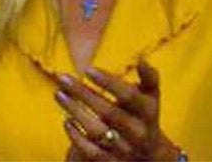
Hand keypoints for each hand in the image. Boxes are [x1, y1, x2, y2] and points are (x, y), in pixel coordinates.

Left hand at [57, 61, 179, 161]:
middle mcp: (138, 131)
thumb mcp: (152, 97)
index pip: (128, 95)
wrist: (148, 155)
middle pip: (108, 112)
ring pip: (96, 131)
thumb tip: (141, 59)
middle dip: (84, 93)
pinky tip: (66, 121)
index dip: (108, 82)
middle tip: (63, 78)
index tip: (88, 70)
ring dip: (75, 112)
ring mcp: (124, 149)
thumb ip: (149, 77)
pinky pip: (90, 151)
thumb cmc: (145, 116)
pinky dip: (77, 137)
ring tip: (59, 94)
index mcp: (149, 111)